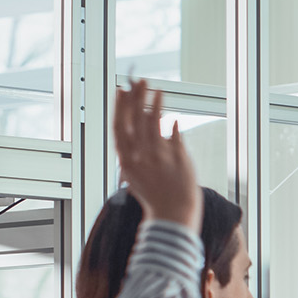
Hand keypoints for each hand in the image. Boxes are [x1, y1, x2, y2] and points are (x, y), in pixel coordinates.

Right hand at [111, 79, 200, 231]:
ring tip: (156, 88)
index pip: (120, 128)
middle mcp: (141, 157)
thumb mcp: (136, 176)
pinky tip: (172, 113)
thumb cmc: (155, 197)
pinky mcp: (177, 159)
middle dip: (136, 98)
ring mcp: (159, 157)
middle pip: (135, 120)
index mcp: (127, 162)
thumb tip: (139, 128)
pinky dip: (172, 123)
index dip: (120, 108)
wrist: (173, 216)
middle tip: (138, 81)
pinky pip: (174, 135)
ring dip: (154, 102)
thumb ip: (135, 152)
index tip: (121, 90)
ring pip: (154, 123)